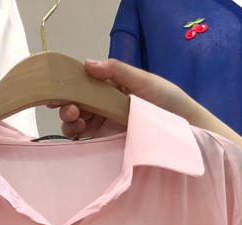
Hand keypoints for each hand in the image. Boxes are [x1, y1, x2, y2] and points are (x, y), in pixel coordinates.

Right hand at [59, 58, 204, 138]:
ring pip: (76, 122)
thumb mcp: (143, 81)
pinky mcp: (107, 143)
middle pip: (76, 104)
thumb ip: (117, 71)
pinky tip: (79, 136)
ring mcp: (105, 124)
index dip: (68, 87)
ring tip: (78, 124)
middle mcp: (105, 104)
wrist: (184, 130)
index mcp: (111, 86)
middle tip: (72, 111)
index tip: (58, 92)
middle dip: (67, 106)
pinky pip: (85, 140)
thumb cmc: (168, 101)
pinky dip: (76, 137)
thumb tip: (86, 64)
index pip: (83, 84)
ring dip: (70, 122)